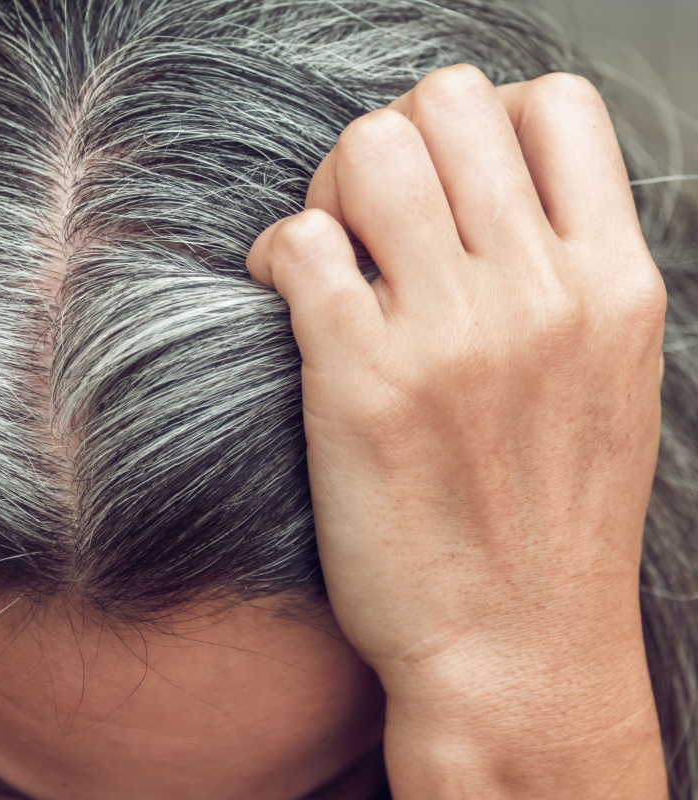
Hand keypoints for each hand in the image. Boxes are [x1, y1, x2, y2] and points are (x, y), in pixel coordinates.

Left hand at [248, 65, 667, 796]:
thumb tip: (484, 190)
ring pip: (370, 149)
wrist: (516, 653)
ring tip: (328, 251)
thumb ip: (566, 276)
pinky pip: (299, 243)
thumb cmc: (550, 523)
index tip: (447, 182)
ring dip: (331, 186)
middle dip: (394, 140)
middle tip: (370, 216)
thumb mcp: (606, 380)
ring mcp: (450, 334)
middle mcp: (540, 292)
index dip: (482, 118)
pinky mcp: (359, 380)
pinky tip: (284, 296)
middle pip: (447, 102)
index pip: (555, 103)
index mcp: (615, 283)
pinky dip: (275, 252)